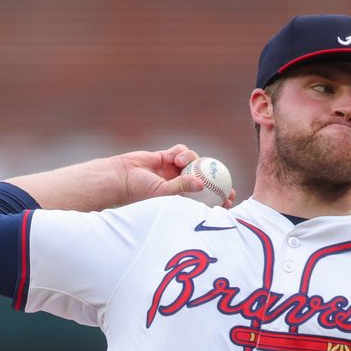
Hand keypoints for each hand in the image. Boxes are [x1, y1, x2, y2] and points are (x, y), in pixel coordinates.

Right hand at [114, 145, 236, 207]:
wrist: (120, 177)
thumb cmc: (139, 191)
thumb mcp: (162, 193)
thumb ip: (182, 187)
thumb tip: (202, 184)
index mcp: (181, 198)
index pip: (205, 200)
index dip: (219, 199)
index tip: (230, 199)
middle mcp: (179, 184)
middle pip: (204, 179)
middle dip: (216, 178)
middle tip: (223, 179)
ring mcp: (173, 170)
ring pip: (193, 162)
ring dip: (190, 159)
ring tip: (178, 162)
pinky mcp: (167, 157)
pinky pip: (181, 151)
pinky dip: (180, 152)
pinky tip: (173, 156)